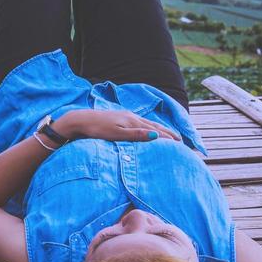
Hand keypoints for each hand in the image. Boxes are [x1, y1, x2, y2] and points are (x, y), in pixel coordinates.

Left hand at [55, 109, 180, 143]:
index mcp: (133, 122)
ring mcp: (126, 116)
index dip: (169, 138)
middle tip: (180, 140)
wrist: (80, 120)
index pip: (156, 131)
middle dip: (168, 133)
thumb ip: (136, 135)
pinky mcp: (120, 118)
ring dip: (160, 130)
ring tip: (168, 135)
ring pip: (148, 124)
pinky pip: (140, 123)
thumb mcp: (117, 134)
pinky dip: (149, 127)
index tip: (181, 144)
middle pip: (154, 126)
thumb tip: (157, 136)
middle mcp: (132, 117)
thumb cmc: (98, 130)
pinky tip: (148, 130)